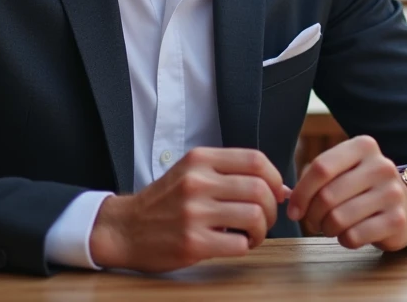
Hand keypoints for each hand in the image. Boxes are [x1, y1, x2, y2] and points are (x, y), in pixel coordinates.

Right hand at [88, 147, 290, 272]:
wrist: (124, 229)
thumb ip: (230, 174)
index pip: (255, 160)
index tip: (276, 193)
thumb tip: (282, 189)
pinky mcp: (192, 242)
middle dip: (271, 208)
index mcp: (199, 159)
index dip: (275, 178)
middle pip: (260, 189)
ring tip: (251, 234)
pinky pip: (239, 243)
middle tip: (264, 219)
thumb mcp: (191, 172)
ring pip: (254, 216)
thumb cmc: (165, 201)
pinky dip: (245, 246)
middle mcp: (197, 182)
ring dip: (262, 230)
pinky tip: (236, 245)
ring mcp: (194, 212)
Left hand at [288, 135, 406, 251]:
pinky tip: (350, 234)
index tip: (294, 209)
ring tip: (331, 227)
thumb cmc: (362, 188)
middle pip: (327, 195)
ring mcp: (392, 193)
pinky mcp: (397, 220)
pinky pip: (354, 236)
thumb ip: (316, 177)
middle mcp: (381, 166)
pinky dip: (344, 240)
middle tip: (313, 221)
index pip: (321, 168)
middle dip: (312, 215)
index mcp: (364, 146)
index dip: (301, 192)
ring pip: (339, 218)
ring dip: (327, 228)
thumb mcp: (344, 170)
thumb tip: (288, 199)